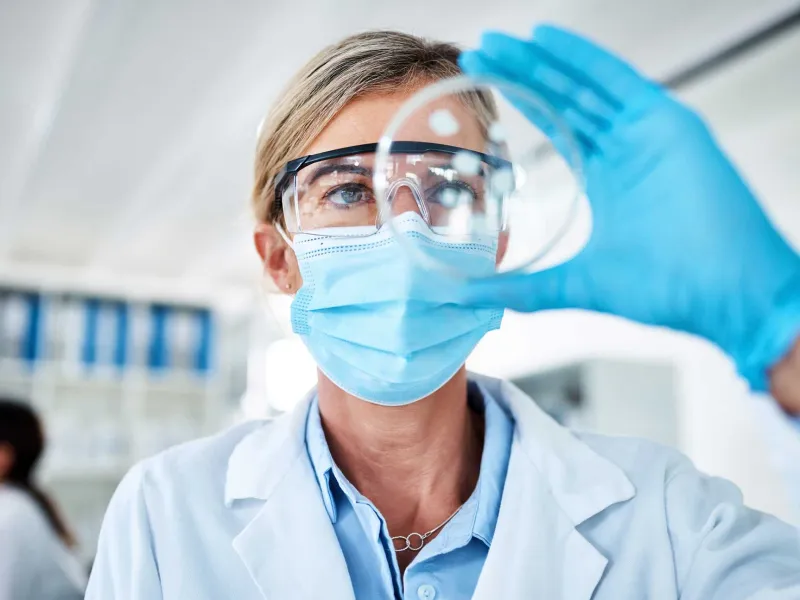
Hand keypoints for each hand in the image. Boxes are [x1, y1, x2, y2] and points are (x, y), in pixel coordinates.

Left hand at [458, 25, 799, 390]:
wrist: (725, 297)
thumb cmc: (666, 291)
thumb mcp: (575, 284)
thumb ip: (520, 288)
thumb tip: (465, 297)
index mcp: (609, 181)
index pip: (558, 129)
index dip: (522, 105)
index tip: (481, 90)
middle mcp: (627, 150)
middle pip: (566, 101)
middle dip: (522, 75)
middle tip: (478, 53)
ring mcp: (648, 134)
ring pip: (585, 86)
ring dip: (541, 62)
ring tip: (498, 42)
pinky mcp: (669, 124)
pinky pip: (618, 80)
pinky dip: (581, 58)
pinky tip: (544, 39)